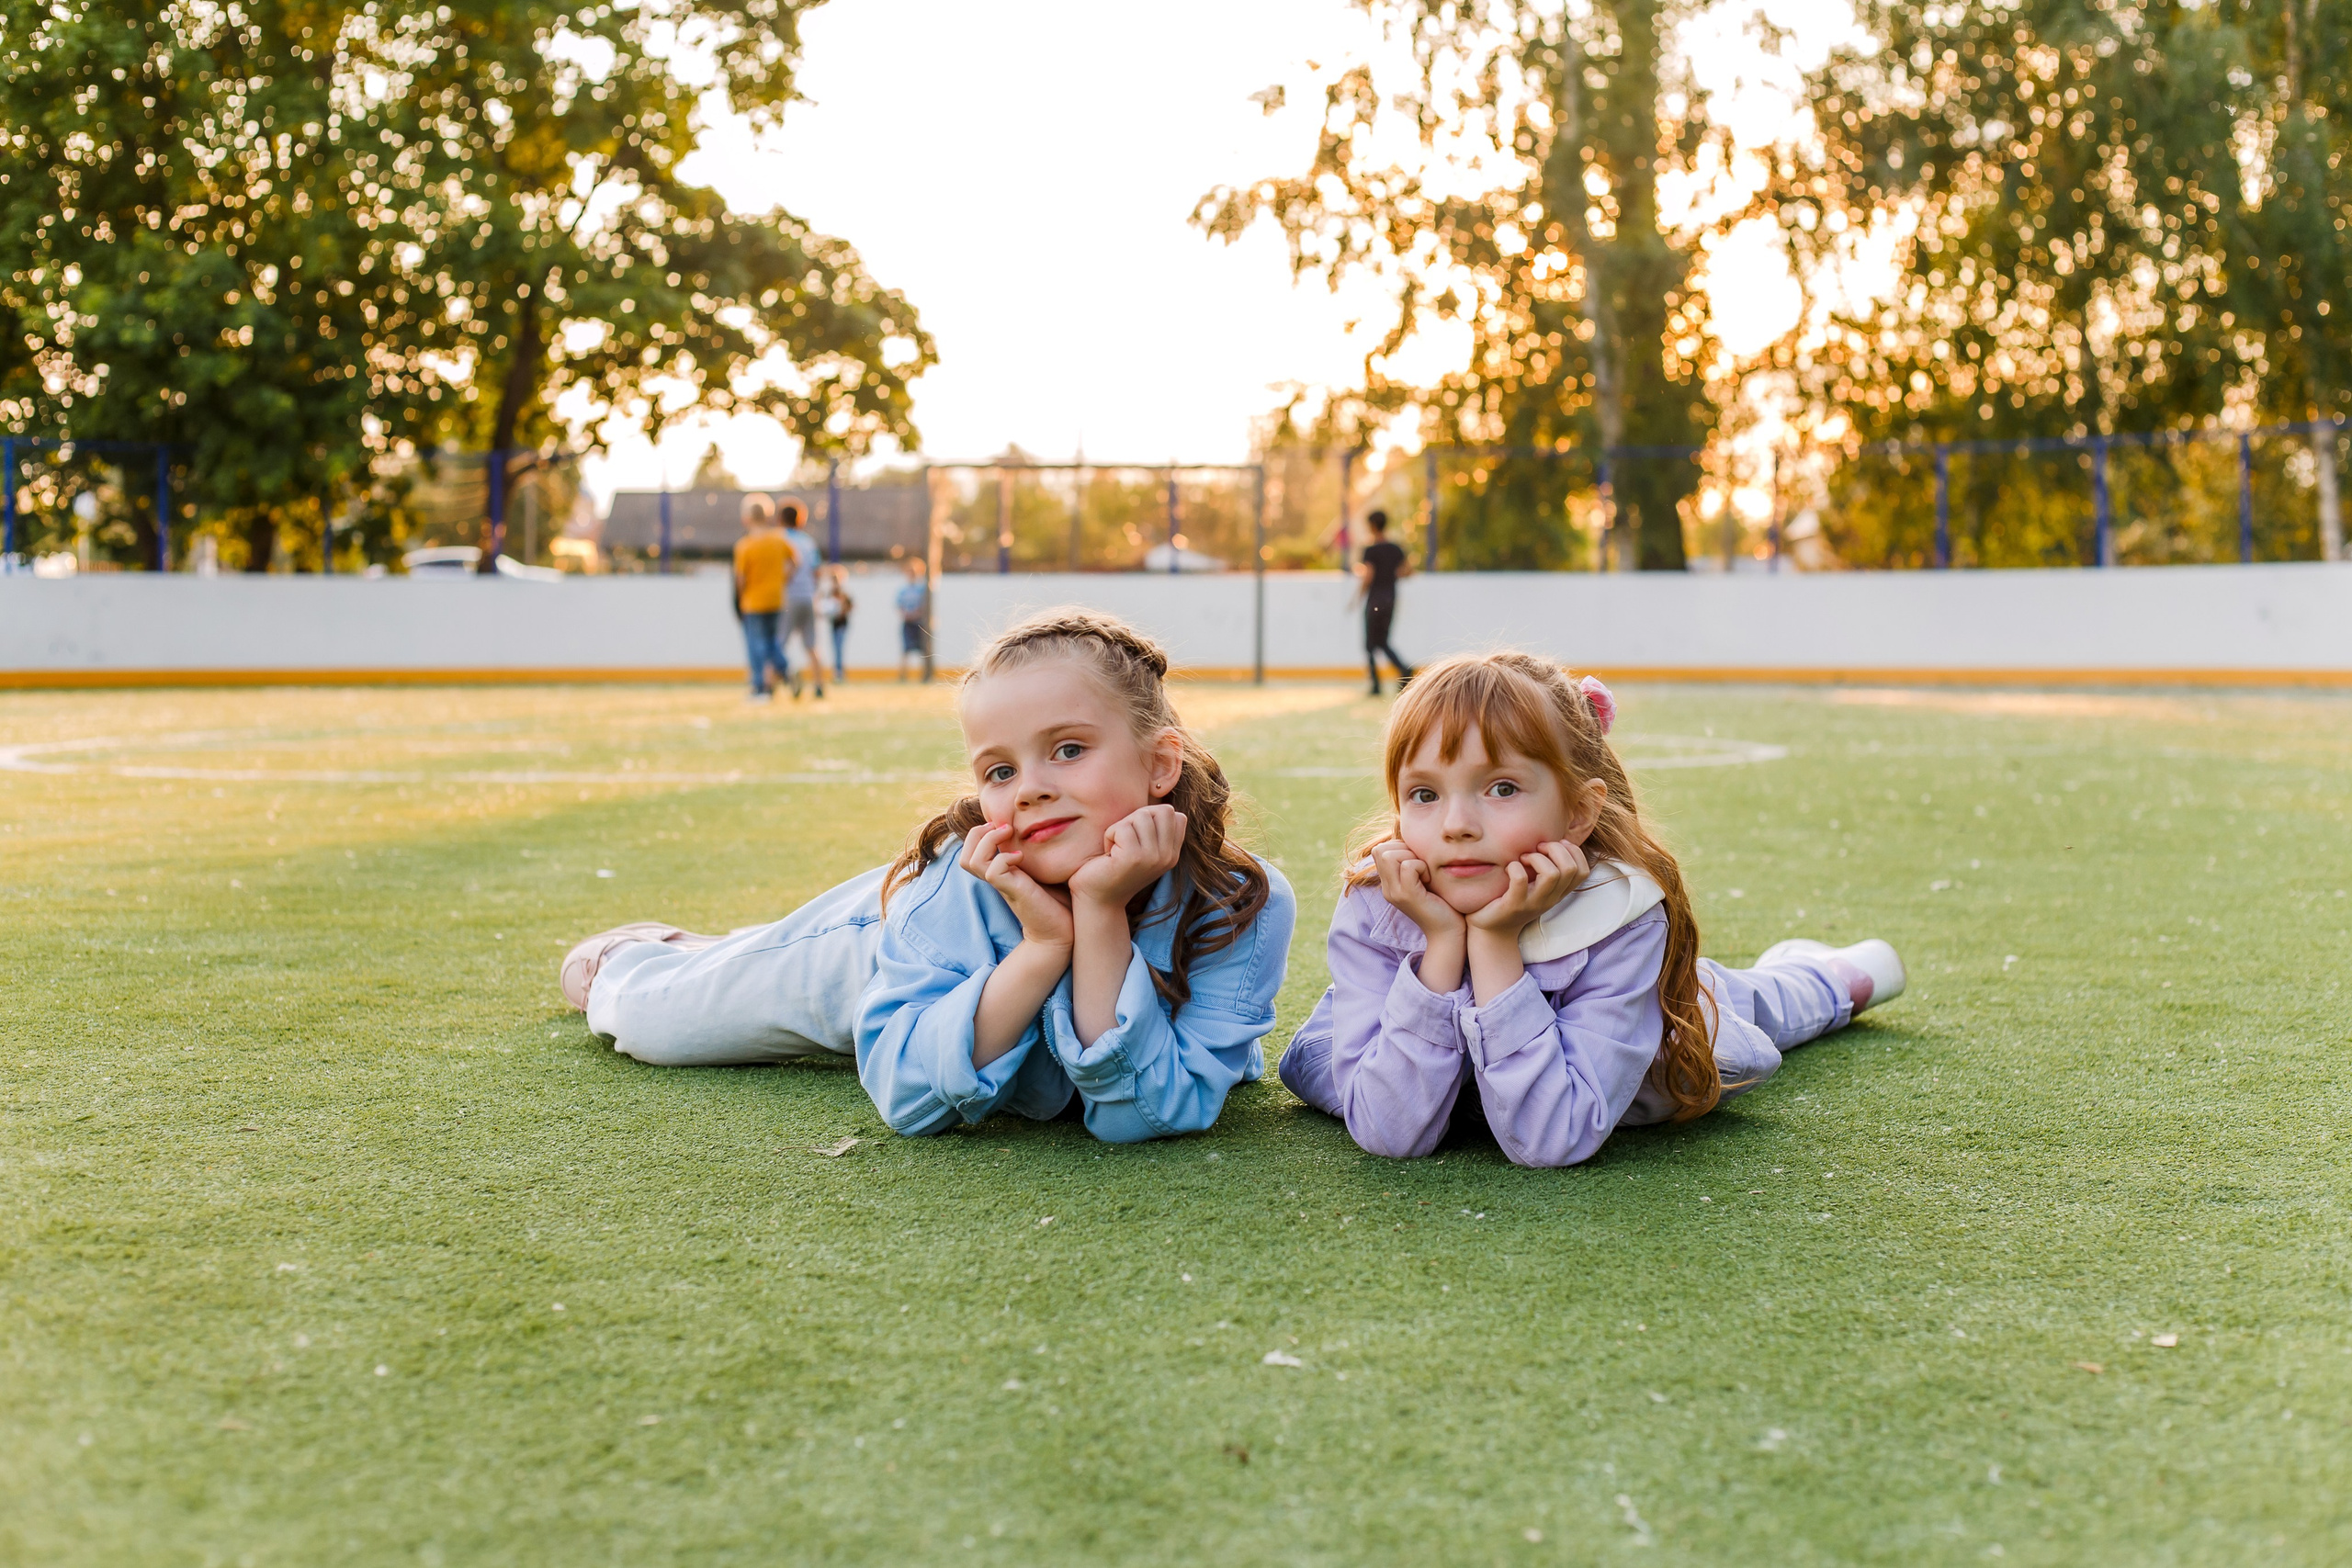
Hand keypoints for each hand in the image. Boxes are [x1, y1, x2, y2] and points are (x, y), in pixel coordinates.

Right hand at [959, 823, 1073, 949]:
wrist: (1062, 931)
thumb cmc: (1057, 901)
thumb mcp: (1044, 870)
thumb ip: (1037, 853)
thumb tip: (1047, 828)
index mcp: (1000, 872)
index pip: (971, 851)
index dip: (979, 833)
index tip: (1002, 824)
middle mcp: (997, 879)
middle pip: (965, 855)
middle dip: (977, 833)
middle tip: (1001, 826)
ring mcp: (1002, 886)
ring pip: (971, 861)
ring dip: (988, 841)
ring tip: (1009, 834)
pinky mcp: (1012, 892)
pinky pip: (992, 871)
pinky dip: (1004, 858)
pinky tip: (1022, 857)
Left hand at [1068, 804, 1186, 910]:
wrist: (1098, 900)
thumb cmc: (1113, 868)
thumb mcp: (1142, 847)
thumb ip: (1155, 829)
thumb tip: (1164, 804)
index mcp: (1172, 853)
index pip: (1174, 814)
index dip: (1149, 817)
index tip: (1135, 839)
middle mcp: (1168, 856)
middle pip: (1161, 810)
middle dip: (1136, 818)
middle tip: (1124, 840)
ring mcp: (1153, 858)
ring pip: (1140, 816)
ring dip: (1121, 828)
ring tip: (1116, 848)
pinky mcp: (1134, 858)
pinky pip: (1122, 827)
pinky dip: (1109, 836)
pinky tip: (1108, 854)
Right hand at [1370, 839, 1462, 942]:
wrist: (1449, 933)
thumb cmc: (1443, 903)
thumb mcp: (1423, 879)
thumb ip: (1414, 863)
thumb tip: (1414, 841)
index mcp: (1389, 883)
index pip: (1379, 850)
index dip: (1399, 847)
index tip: (1417, 861)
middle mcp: (1387, 888)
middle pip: (1380, 849)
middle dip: (1404, 849)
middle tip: (1421, 866)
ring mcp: (1394, 892)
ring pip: (1390, 855)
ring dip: (1412, 857)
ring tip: (1425, 873)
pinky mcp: (1407, 896)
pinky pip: (1408, 866)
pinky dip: (1422, 867)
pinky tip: (1429, 879)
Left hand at [1464, 839, 1588, 936]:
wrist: (1493, 930)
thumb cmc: (1514, 899)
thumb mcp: (1537, 886)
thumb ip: (1548, 868)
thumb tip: (1555, 840)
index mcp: (1559, 892)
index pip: (1583, 871)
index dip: (1573, 852)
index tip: (1554, 846)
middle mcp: (1550, 898)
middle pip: (1569, 868)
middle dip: (1555, 849)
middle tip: (1537, 849)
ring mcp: (1533, 903)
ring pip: (1551, 874)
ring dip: (1536, 858)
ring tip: (1523, 858)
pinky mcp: (1513, 905)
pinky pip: (1520, 881)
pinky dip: (1515, 867)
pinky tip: (1509, 868)